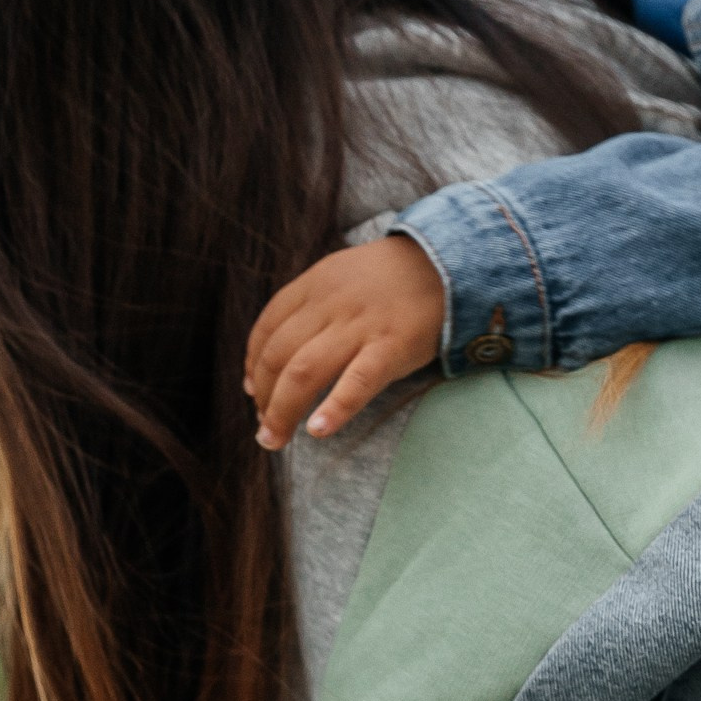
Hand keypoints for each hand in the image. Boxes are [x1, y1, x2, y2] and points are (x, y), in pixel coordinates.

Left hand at [244, 234, 446, 448]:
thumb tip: (274, 354)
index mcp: (314, 285)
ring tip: (275, 439)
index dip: (252, 364)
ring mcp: (360, 326)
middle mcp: (330, 305)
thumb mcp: (341, 277)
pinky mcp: (391, 347)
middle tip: (263, 427)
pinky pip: (357, 381)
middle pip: (278, 356)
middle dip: (263, 398)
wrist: (448, 262)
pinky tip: (318, 431)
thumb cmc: (391, 280)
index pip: (266, 329)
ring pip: (304, 372)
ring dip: (282, 411)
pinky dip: (334, 408)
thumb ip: (309, 307)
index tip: (253, 391)